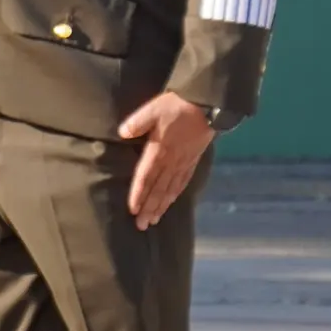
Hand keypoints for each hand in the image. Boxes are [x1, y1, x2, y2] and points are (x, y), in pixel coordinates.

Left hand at [117, 92, 213, 230]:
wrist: (208, 104)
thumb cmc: (178, 105)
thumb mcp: (153, 109)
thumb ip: (137, 122)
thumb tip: (122, 133)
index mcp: (159, 150)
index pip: (146, 177)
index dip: (138, 194)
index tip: (132, 210)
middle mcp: (171, 161)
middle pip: (158, 189)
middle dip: (149, 208)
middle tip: (141, 225)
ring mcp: (184, 162)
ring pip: (170, 189)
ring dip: (161, 206)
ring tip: (153, 220)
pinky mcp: (193, 160)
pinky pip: (183, 182)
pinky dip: (175, 194)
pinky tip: (170, 202)